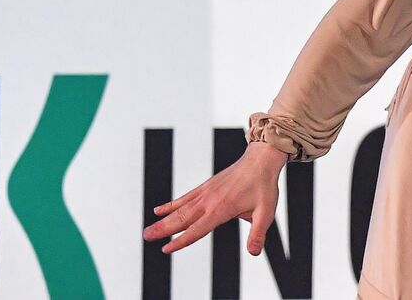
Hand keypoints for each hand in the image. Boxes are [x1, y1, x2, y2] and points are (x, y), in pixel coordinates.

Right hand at [142, 140, 287, 255]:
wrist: (261, 159)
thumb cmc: (264, 186)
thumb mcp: (266, 212)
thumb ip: (258, 233)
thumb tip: (254, 252)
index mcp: (222, 209)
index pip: (197, 229)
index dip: (181, 241)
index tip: (166, 249)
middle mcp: (210, 201)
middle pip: (182, 218)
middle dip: (163, 230)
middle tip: (146, 237)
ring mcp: (206, 192)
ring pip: (180, 208)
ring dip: (163, 219)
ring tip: (147, 229)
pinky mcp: (206, 186)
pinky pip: (185, 197)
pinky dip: (171, 204)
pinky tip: (159, 210)